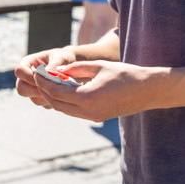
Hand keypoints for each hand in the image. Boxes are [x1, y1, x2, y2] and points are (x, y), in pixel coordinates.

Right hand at [15, 46, 76, 107]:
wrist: (71, 66)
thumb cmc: (63, 58)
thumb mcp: (60, 57)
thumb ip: (53, 65)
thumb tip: (48, 72)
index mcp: (27, 63)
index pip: (20, 71)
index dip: (30, 77)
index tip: (44, 78)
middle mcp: (26, 77)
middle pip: (21, 88)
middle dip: (35, 91)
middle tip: (50, 89)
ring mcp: (32, 88)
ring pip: (32, 98)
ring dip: (45, 97)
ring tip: (59, 90)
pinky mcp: (39, 97)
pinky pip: (42, 103)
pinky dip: (51, 101)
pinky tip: (61, 94)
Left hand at [32, 60, 166, 121]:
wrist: (149, 90)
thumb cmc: (125, 74)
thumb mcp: (97, 66)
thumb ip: (75, 68)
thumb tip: (56, 70)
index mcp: (87, 98)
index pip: (55, 92)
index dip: (43, 82)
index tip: (35, 72)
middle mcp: (88, 112)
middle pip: (56, 103)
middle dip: (44, 90)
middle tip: (37, 76)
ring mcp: (93, 117)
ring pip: (63, 109)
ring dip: (53, 96)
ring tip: (46, 81)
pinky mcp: (97, 117)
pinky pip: (73, 111)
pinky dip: (64, 101)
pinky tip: (62, 89)